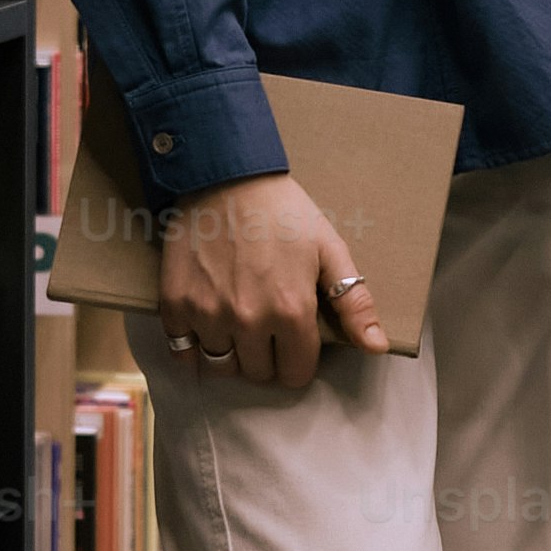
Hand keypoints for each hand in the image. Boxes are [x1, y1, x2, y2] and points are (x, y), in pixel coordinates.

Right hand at [161, 171, 388, 388]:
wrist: (226, 176)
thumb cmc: (283, 212)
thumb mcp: (329, 250)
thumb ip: (353, 303)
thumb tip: (376, 347)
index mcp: (291, 311)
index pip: (296, 374)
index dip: (298, 360)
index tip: (294, 340)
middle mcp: (248, 321)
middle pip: (258, 373)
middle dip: (267, 357)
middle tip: (265, 325)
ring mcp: (208, 314)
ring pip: (222, 367)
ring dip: (232, 354)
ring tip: (237, 325)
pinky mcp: (175, 304)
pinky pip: (182, 351)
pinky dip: (193, 347)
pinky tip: (206, 326)